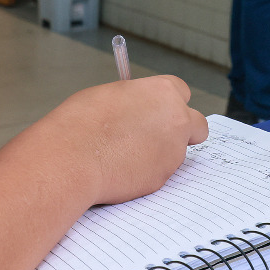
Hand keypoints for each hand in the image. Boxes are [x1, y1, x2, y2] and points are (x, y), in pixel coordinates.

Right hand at [47, 75, 208, 204]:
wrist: (73, 158)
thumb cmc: (82, 123)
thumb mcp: (111, 95)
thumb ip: (136, 100)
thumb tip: (139, 108)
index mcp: (164, 92)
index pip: (182, 92)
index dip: (170, 102)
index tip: (159, 109)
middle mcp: (177, 120)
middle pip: (197, 125)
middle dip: (183, 130)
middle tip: (159, 135)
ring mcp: (173, 151)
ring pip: (176, 152)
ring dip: (160, 153)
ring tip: (125, 154)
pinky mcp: (163, 178)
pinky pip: (160, 172)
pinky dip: (146, 172)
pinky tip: (121, 169)